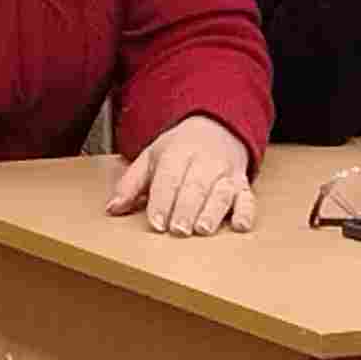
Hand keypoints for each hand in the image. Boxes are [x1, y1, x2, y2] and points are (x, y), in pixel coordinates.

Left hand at [109, 113, 256, 238]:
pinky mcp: (243, 185)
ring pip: (221, 193)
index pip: (169, 178)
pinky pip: (248, 199)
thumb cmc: (180, 149)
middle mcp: (204, 163)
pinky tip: (240, 226)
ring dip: (213, 212)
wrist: (217, 128)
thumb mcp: (151, 157)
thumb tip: (112, 208)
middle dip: (187, 209)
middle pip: (196, 187)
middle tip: (178, 230)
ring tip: (203, 230)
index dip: (162, 201)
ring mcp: (226, 174)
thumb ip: (131, 184)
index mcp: (178, 154)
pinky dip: (246, 212)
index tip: (157, 223)